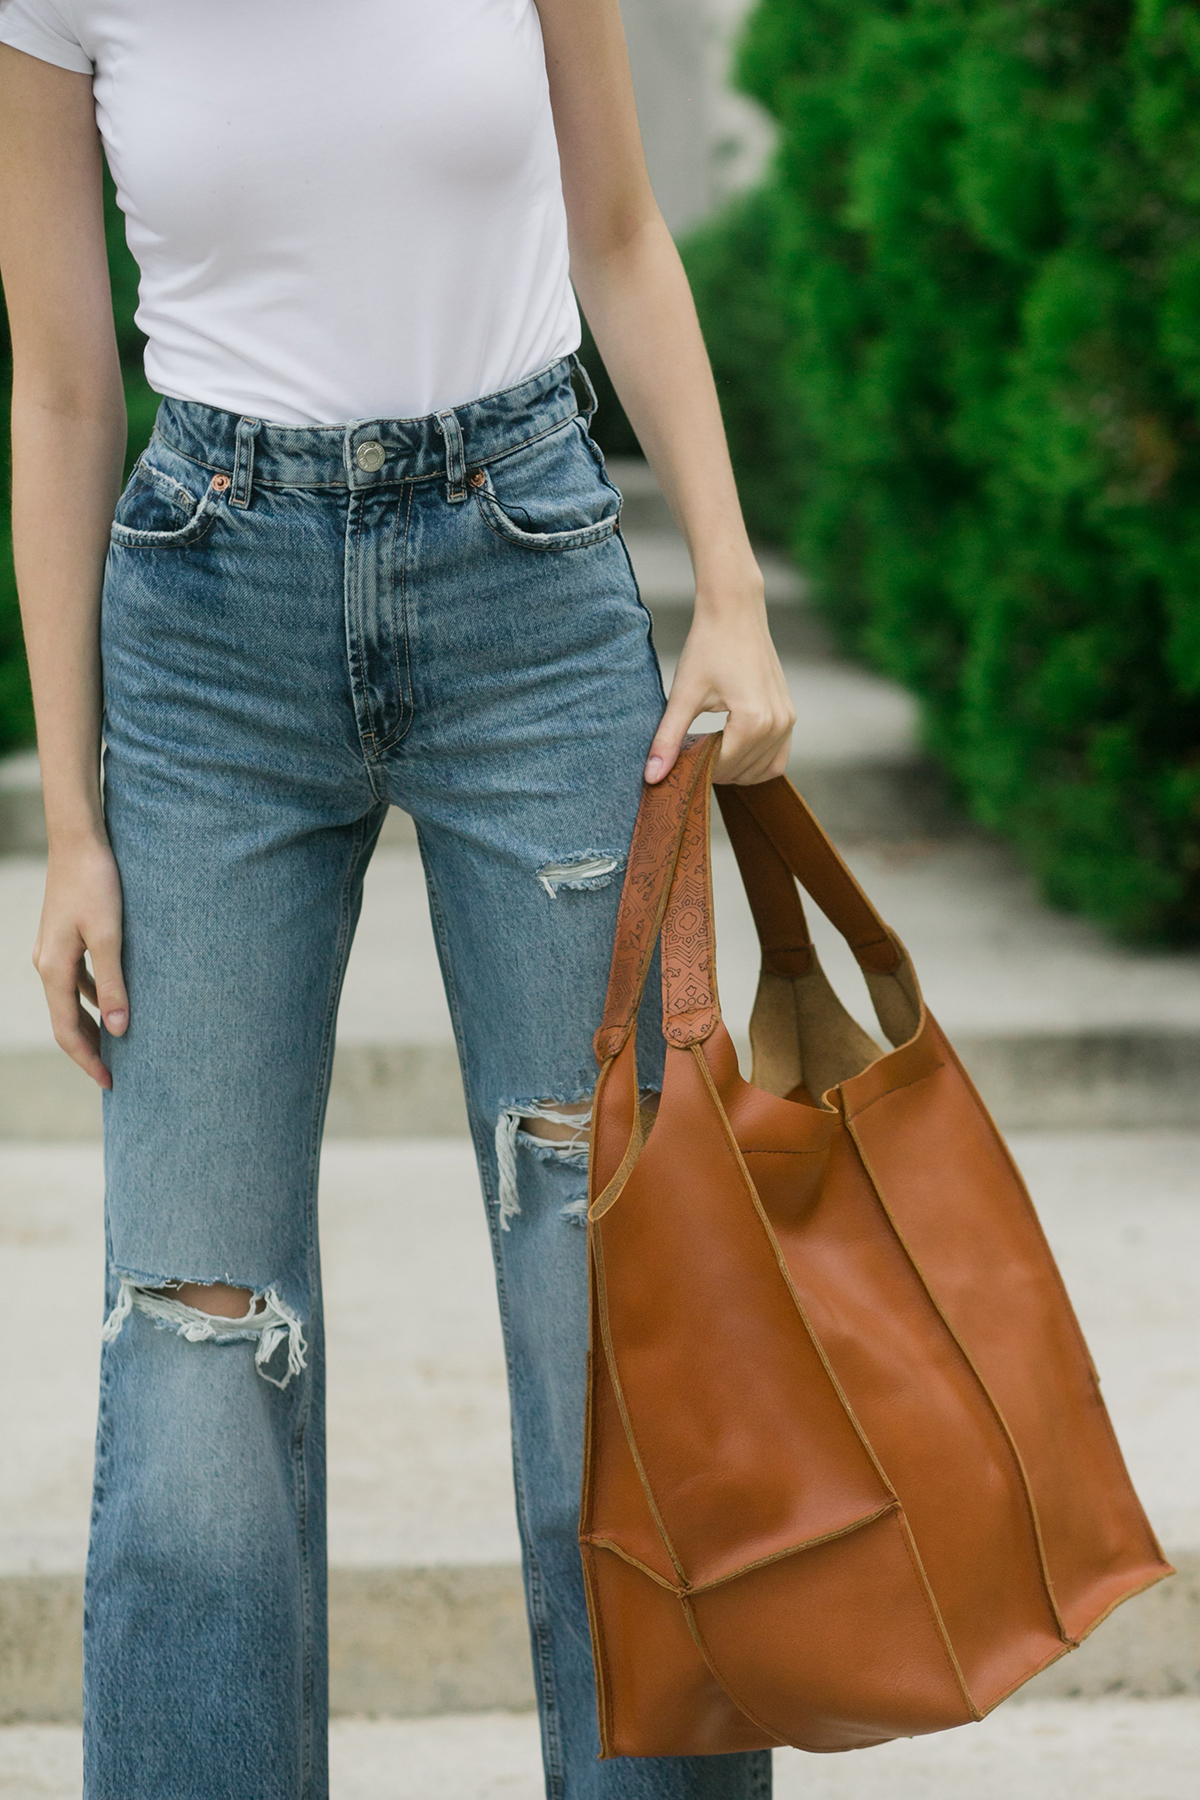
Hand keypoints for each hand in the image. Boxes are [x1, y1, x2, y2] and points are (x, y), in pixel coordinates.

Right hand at [32, 835, 127, 1088]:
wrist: (79, 841)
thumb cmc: (97, 884)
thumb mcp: (110, 936)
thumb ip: (114, 984)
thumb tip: (119, 1031)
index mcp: (55, 970)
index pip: (67, 1031)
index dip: (88, 1060)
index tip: (110, 1084)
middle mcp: (47, 964)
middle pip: (65, 1020)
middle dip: (88, 1049)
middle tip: (115, 1074)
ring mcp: (53, 950)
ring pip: (70, 1000)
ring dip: (91, 1025)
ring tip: (116, 1044)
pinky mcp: (64, 937)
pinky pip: (76, 980)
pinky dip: (92, 998)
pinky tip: (111, 1002)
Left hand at [644, 581, 795, 785]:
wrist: (735, 612)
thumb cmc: (708, 647)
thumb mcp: (683, 695)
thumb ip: (668, 740)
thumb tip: (651, 778)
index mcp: (752, 722)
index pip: (722, 767)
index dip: (696, 768)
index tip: (677, 758)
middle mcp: (777, 725)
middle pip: (741, 772)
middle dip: (714, 769)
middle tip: (689, 752)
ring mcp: (787, 721)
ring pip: (762, 771)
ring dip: (735, 770)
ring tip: (708, 749)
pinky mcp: (789, 715)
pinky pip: (777, 757)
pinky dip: (756, 762)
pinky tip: (730, 747)